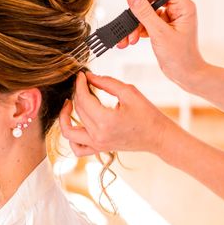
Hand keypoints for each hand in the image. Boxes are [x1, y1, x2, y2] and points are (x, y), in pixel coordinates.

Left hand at [59, 72, 175, 155]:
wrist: (158, 136)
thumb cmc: (147, 114)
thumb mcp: (129, 92)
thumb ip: (106, 82)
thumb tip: (88, 77)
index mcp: (106, 120)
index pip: (83, 99)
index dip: (79, 84)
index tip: (81, 75)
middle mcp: (98, 135)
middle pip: (77, 111)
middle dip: (77, 93)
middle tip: (83, 84)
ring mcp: (97, 144)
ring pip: (69, 132)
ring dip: (65, 117)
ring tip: (69, 104)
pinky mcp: (99, 149)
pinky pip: (77, 149)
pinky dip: (72, 138)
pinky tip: (76, 125)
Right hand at [116, 0, 206, 88]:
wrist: (184, 75)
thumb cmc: (180, 57)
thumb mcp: (160, 34)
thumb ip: (145, 14)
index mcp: (184, 7)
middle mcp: (177, 10)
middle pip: (152, 0)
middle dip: (138, 14)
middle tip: (130, 24)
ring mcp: (169, 19)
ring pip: (146, 13)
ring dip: (135, 25)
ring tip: (129, 38)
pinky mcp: (162, 28)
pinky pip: (145, 23)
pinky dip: (137, 31)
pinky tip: (131, 40)